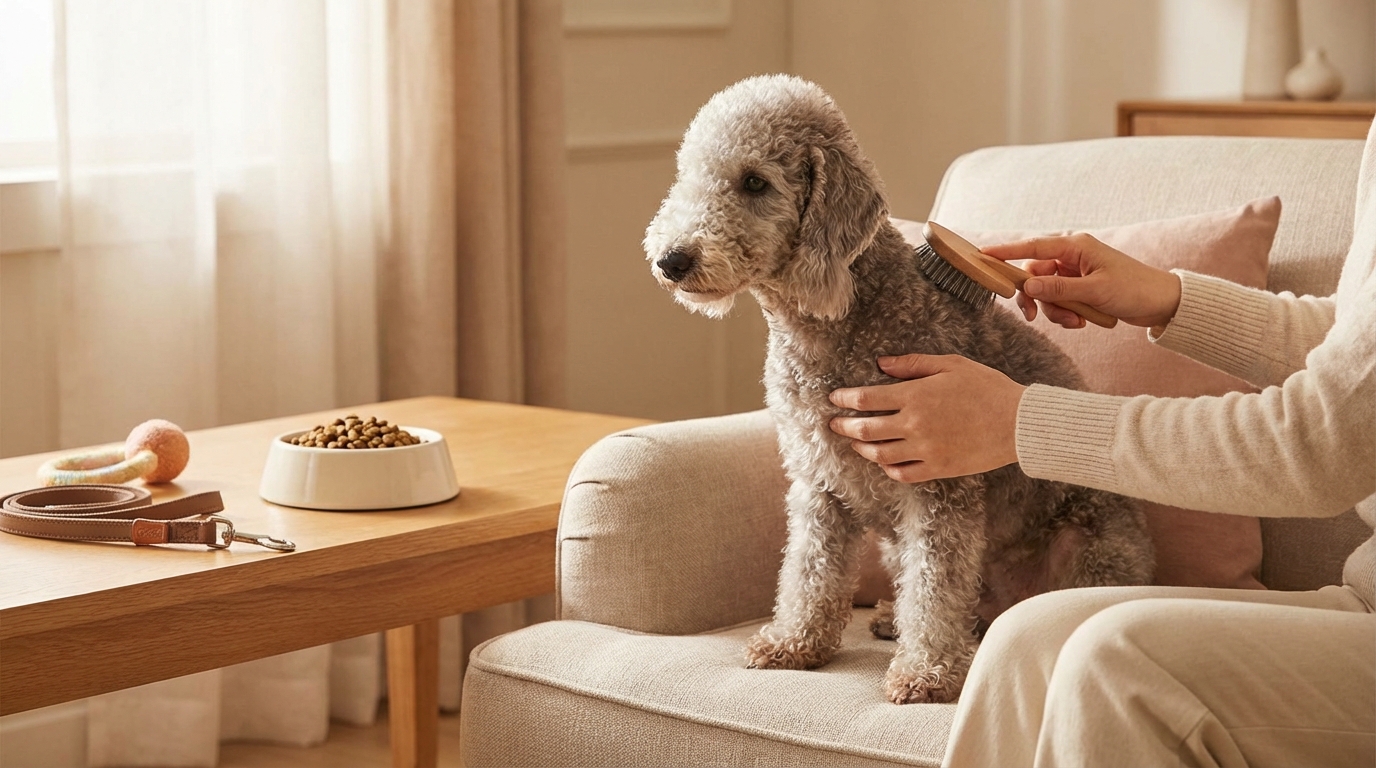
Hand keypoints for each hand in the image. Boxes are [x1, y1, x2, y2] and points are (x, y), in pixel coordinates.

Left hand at [828, 354, 1024, 482]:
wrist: (1019, 423)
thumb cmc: (987, 388)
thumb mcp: (951, 365)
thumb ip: (913, 364)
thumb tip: (881, 364)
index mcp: (916, 396)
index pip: (866, 399)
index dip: (844, 398)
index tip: (834, 398)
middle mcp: (915, 425)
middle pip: (865, 429)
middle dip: (843, 425)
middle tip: (833, 423)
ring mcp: (925, 450)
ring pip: (879, 455)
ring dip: (861, 448)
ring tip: (854, 442)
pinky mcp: (938, 468)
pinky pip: (903, 473)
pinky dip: (888, 468)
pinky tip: (884, 461)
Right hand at [981, 234, 1181, 330]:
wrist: (1161, 303)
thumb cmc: (1134, 289)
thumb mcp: (1094, 291)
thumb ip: (1058, 289)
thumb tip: (1027, 287)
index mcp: (1075, 246)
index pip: (1032, 246)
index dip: (1006, 251)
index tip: (983, 254)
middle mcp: (1072, 256)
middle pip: (1034, 275)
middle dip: (1035, 298)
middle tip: (1033, 317)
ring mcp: (1074, 273)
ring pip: (1045, 292)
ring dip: (1054, 311)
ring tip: (1075, 322)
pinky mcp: (1079, 288)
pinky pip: (1058, 301)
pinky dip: (1064, 314)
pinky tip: (1082, 321)